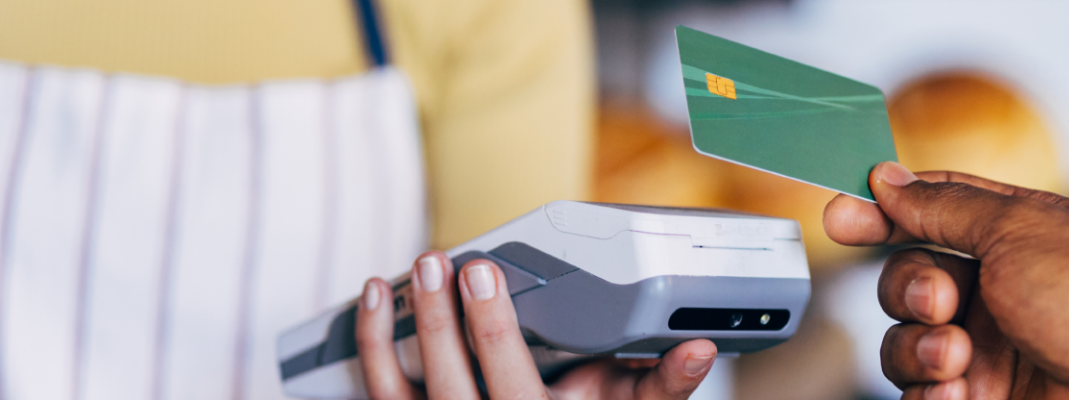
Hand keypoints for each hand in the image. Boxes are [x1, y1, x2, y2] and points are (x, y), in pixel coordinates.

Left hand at [354, 251, 718, 399]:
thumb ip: (662, 385)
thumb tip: (700, 349)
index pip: (509, 379)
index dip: (490, 325)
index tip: (483, 272)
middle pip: (450, 381)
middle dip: (441, 319)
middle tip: (442, 261)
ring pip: (401, 389)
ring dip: (391, 331)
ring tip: (400, 275)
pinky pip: (378, 392)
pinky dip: (369, 344)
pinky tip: (373, 297)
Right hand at [825, 162, 1068, 398]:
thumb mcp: (1022, 229)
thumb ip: (946, 206)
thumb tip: (892, 180)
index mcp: (1019, 237)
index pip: (935, 210)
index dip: (886, 210)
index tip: (844, 213)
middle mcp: (1003, 293)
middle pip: (910, 277)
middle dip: (911, 286)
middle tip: (943, 299)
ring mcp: (993, 352)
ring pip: (905, 342)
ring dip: (919, 346)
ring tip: (959, 356)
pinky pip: (919, 396)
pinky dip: (930, 393)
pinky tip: (962, 391)